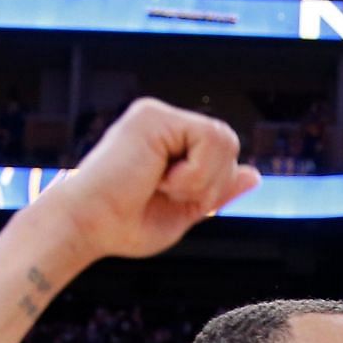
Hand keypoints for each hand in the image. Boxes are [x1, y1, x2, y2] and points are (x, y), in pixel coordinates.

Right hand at [50, 99, 259, 264]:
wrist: (87, 226)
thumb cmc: (124, 225)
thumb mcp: (185, 211)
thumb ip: (218, 191)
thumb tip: (255, 174)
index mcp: (169, 143)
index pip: (222, 154)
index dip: (213, 187)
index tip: (173, 200)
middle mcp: (164, 123)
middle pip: (229, 144)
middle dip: (212, 183)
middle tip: (168, 194)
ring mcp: (157, 116)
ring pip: (225, 140)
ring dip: (201, 179)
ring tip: (162, 185)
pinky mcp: (153, 116)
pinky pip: (210, 139)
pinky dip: (194, 173)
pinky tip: (159, 178)